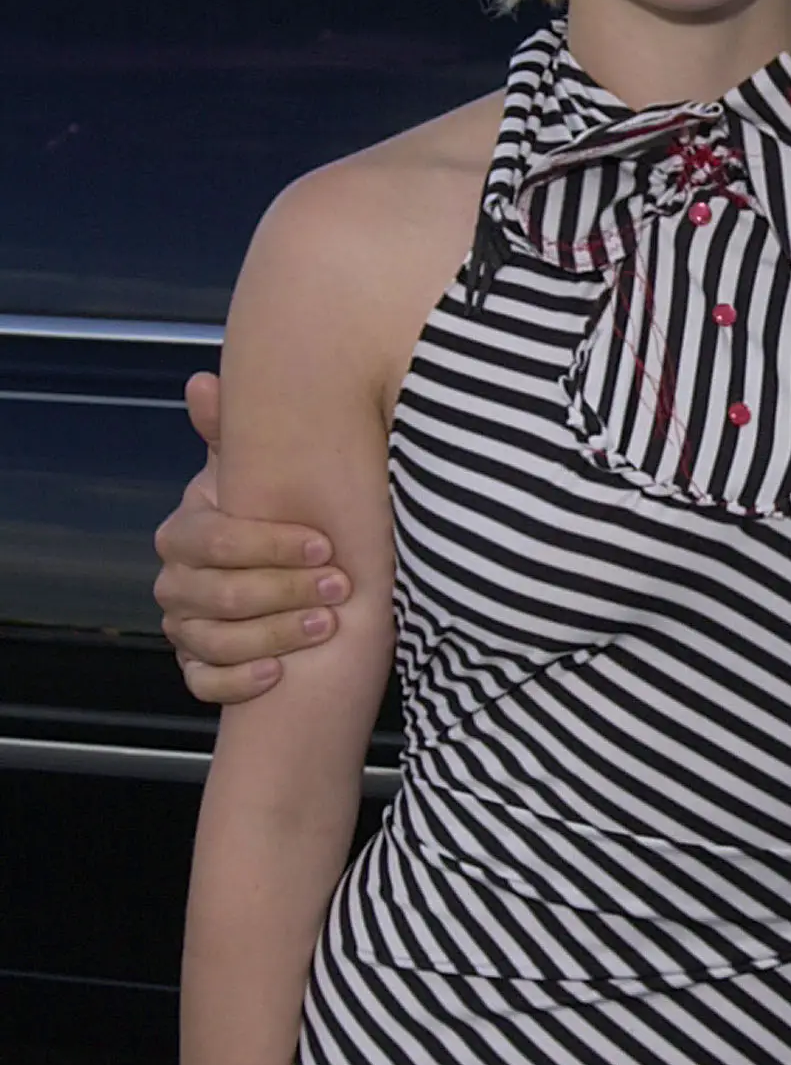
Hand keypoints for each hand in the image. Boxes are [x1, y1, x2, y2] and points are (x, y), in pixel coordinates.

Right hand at [153, 373, 351, 703]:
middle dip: (282, 589)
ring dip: (274, 634)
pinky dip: (239, 681)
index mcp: (187, 532)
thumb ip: (237, 435)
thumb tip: (202, 381)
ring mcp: (185, 628)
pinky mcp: (200, 669)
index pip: (213, 541)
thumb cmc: (290, 525)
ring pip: (213, 640)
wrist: (305, 590)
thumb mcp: (272, 478)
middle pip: (215, 593)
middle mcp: (177, 581)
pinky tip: (279, 672)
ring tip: (327, 627)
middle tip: (339, 586)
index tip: (328, 544)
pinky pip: (203, 683)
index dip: (269, 545)